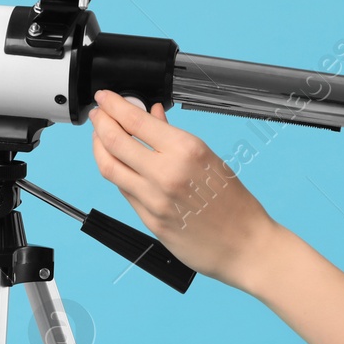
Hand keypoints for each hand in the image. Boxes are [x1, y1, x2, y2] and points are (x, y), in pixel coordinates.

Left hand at [88, 90, 278, 288]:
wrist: (245, 245)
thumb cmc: (235, 203)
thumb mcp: (210, 159)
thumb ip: (174, 138)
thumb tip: (153, 116)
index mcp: (186, 151)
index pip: (135, 121)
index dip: (113, 105)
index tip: (105, 98)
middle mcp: (166, 174)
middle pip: (113, 141)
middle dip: (100, 122)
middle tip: (98, 114)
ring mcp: (154, 200)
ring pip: (110, 168)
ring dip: (99, 148)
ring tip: (101, 138)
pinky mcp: (149, 221)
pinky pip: (124, 192)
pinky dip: (118, 173)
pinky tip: (119, 165)